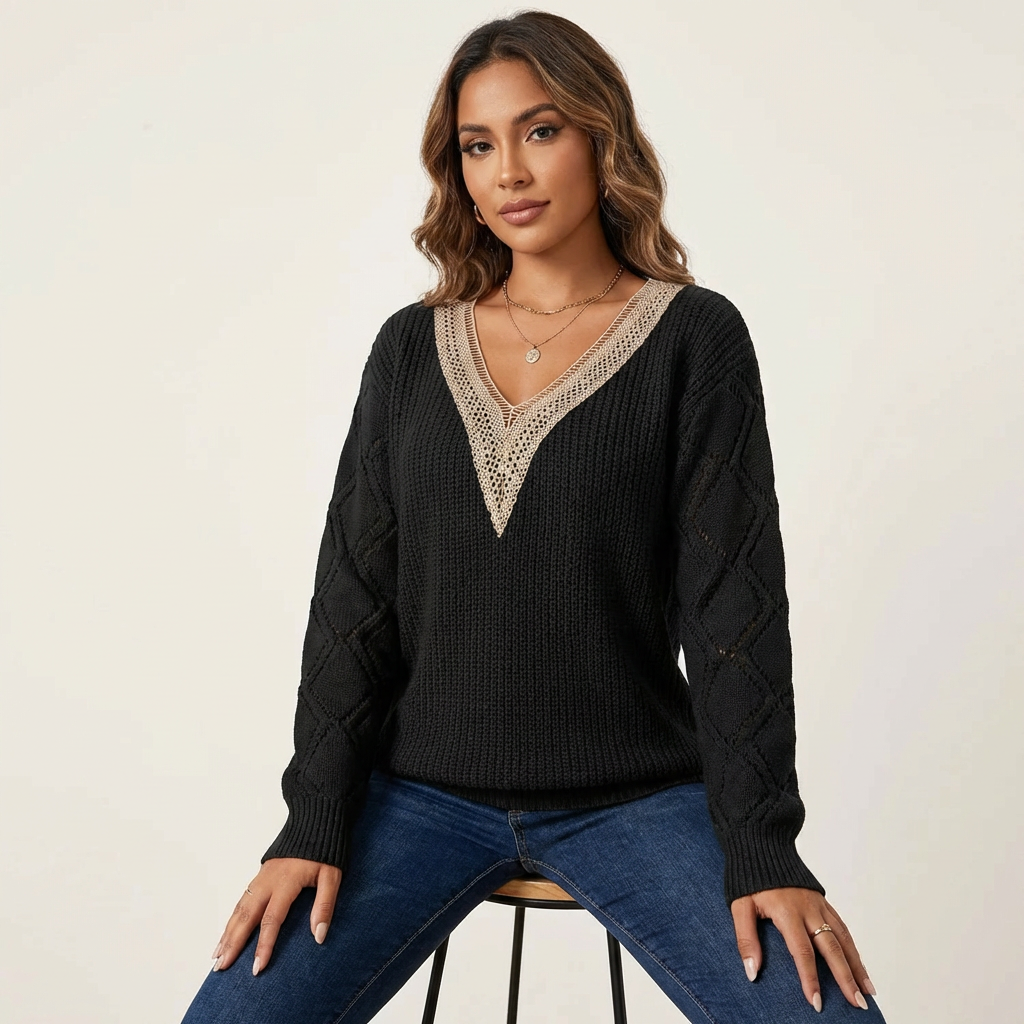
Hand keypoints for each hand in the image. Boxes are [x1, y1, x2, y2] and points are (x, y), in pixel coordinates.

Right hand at [210, 858, 341, 975]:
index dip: (264, 945)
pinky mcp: (259, 876)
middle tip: (222, 967)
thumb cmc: (324, 850)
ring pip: (239, 909)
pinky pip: (241, 900)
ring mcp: (261, 878)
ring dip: (227, 933)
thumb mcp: (332, 875)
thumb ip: (325, 904)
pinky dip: (231, 919)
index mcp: (285, 882)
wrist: (314, 820)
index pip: (271, 919)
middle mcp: (268, 881)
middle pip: (246, 916)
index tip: (257, 968)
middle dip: (233, 944)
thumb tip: (318, 936)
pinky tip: (226, 932)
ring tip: (217, 956)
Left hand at [731, 887, 876, 1011]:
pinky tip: (859, 964)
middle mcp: (808, 908)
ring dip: (857, 966)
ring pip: (843, 938)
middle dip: (846, 979)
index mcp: (787, 911)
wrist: (761, 842)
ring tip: (868, 992)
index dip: (810, 978)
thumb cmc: (748, 877)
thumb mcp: (739, 905)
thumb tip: (752, 972)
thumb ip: (746, 938)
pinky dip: (853, 948)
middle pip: (831, 948)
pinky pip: (842, 927)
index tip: (817, 1003)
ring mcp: (819, 904)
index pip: (802, 951)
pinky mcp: (823, 901)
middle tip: (858, 1005)